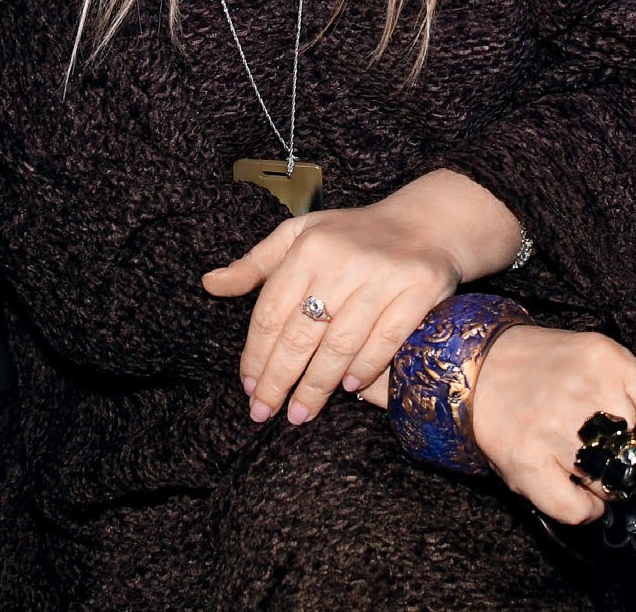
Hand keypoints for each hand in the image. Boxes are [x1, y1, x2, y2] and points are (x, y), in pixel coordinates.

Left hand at [202, 196, 460, 428]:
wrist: (425, 222)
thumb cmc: (351, 235)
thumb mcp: (299, 235)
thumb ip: (256, 264)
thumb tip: (210, 284)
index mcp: (308, 246)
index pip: (271, 310)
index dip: (256, 353)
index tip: (248, 386)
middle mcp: (342, 260)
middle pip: (301, 334)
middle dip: (279, 379)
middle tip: (264, 411)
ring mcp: (382, 276)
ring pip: (339, 344)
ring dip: (316, 385)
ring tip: (300, 412)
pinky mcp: (417, 290)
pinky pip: (385, 340)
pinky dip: (364, 368)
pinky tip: (347, 388)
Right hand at [470, 325, 635, 524]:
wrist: (473, 364)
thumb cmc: (540, 365)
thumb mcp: (592, 354)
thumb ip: (632, 388)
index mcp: (607, 360)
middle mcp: (586, 392)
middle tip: (622, 462)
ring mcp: (555, 428)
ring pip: (614, 485)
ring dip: (608, 487)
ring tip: (589, 470)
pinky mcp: (527, 460)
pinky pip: (577, 510)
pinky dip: (584, 510)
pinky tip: (576, 493)